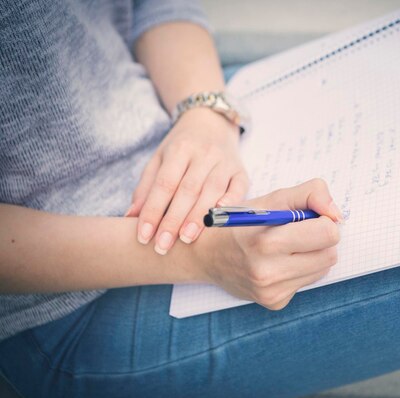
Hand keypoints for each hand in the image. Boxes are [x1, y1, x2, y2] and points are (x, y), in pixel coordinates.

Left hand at [127, 109, 248, 254]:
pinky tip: (220, 219)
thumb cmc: (181, 147)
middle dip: (174, 220)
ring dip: (199, 217)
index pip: (164, 184)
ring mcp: (224, 162)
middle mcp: (203, 154)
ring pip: (211, 191)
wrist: (212, 122)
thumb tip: (131, 217)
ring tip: (186, 239)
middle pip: (187, 190)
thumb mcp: (159, 159)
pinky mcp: (240, 170)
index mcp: (179, 150)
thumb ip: (146, 188)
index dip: (153, 211)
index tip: (143, 236)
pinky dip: (230, 203)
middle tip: (163, 245)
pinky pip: (238, 188)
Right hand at [194, 179, 342, 309]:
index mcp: (266, 242)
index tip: (309, 216)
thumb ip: (310, 194)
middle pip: (330, 254)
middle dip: (320, 239)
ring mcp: (272, 291)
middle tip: (298, 231)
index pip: (327, 233)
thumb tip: (337, 214)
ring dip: (312, 255)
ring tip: (285, 247)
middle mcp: (268, 272)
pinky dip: (299, 269)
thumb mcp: (271, 199)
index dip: (323, 220)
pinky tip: (278, 262)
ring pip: (323, 269)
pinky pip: (308, 281)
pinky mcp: (275, 302)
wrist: (205, 255)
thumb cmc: (241, 222)